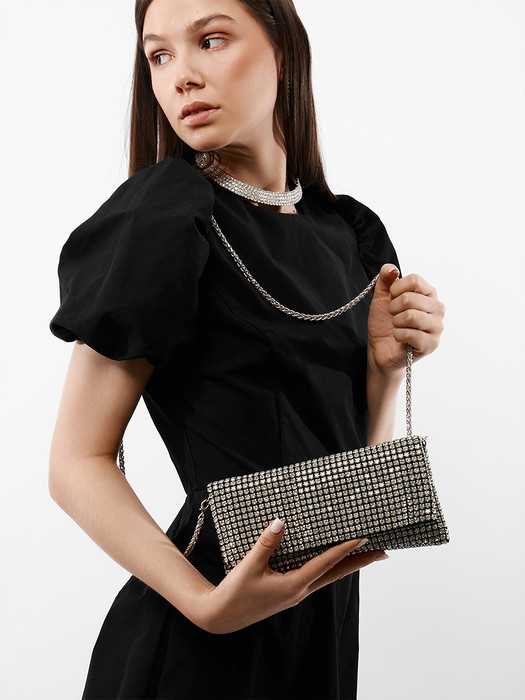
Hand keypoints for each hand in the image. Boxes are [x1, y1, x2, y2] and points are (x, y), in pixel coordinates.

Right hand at [192, 520, 387, 634]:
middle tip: (382, 552)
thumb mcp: (249, 566)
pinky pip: (315, 578)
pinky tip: (330, 561)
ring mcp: (296, 594)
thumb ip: (266, 543)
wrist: (221, 616)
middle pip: (337, 574)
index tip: (363, 537)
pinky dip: (329, 568)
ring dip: (347, 565)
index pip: (326, 564)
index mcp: (294, 585)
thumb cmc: (234, 593)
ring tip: (364, 554)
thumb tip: (282, 521)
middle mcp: (300, 591)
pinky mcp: (289, 593)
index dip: (345, 549)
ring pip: (328, 577)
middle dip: (360, 562)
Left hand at [367, 264, 445, 377]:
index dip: (396, 289)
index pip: (415, 280)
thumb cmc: (384, 322)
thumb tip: (391, 268)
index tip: (391, 298)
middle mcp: (437, 308)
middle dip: (393, 308)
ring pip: (410, 316)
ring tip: (396, 326)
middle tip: (393, 316)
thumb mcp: (382, 297)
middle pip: (410, 298)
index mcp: (429, 294)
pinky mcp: (432, 344)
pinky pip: (410, 334)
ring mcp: (437, 327)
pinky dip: (397, 335)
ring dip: (395, 322)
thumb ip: (385, 279)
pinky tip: (399, 338)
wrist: (380, 348)